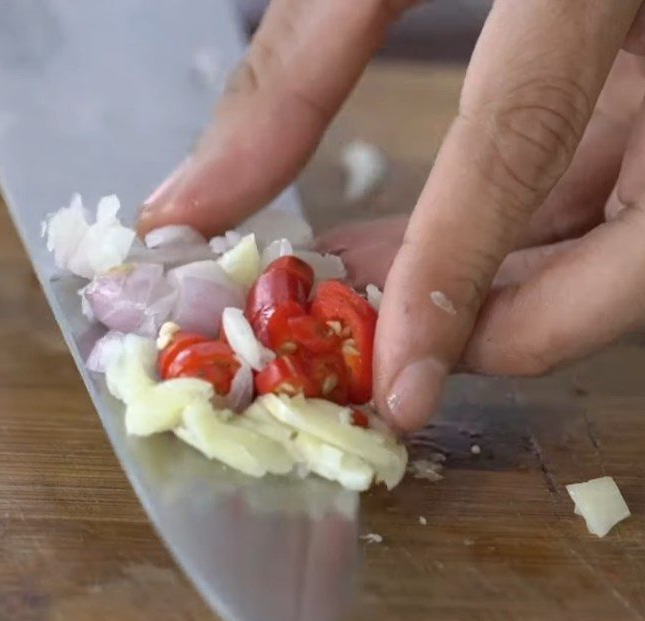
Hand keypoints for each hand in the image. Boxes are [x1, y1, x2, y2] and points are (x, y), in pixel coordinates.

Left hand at [139, 0, 644, 431]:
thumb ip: (300, 60)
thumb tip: (189, 202)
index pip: (522, 148)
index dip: (455, 278)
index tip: (398, 391)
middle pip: (618, 259)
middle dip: (489, 320)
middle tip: (369, 332)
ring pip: (612, 248)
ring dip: (491, 288)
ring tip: (373, 284)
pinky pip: (602, 201)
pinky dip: (514, 240)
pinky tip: (428, 238)